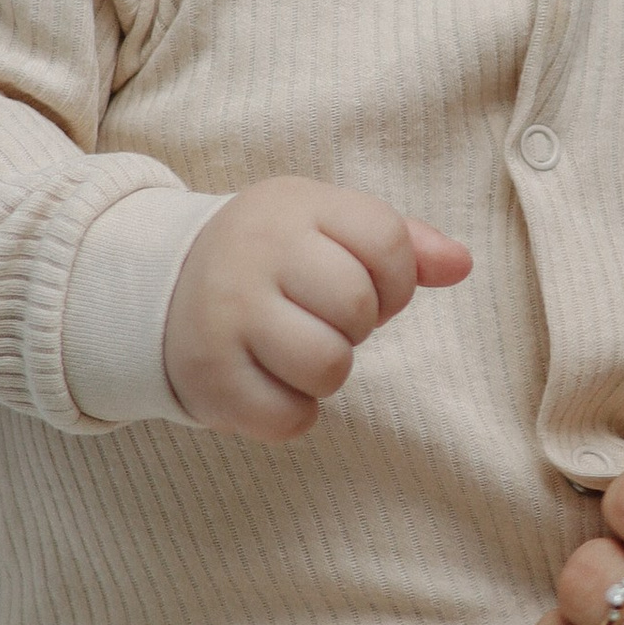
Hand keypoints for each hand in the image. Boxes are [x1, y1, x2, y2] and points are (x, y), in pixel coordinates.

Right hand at [162, 179, 469, 441]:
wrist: (161, 290)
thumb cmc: (271, 259)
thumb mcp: (326, 226)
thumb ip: (400, 242)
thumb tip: (462, 264)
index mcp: (292, 206)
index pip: (387, 242)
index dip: (395, 279)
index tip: (365, 286)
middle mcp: (254, 253)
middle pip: (358, 306)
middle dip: (356, 326)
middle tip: (322, 319)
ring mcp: (226, 316)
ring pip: (327, 366)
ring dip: (327, 372)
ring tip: (297, 351)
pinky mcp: (209, 377)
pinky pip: (290, 418)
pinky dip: (292, 413)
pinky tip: (270, 381)